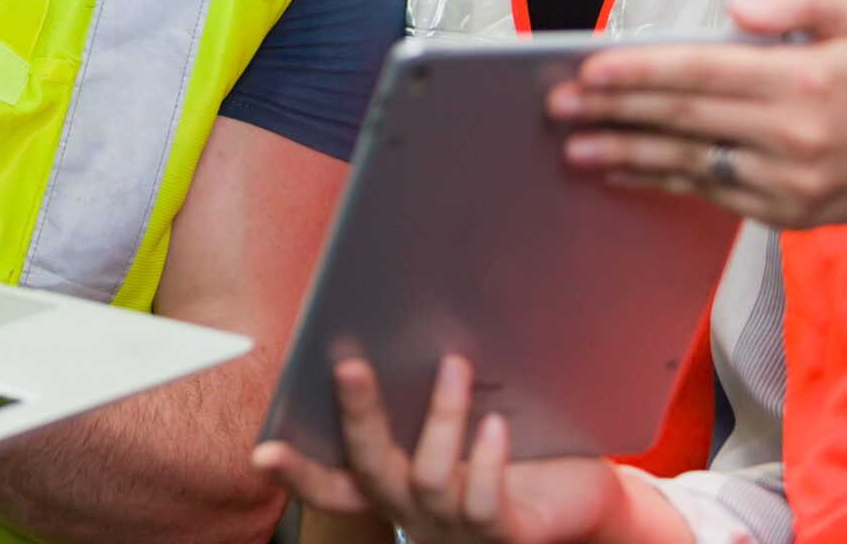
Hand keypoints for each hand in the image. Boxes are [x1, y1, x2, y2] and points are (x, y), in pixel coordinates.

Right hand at [252, 355, 631, 543]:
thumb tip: (403, 323)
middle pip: (371, 471)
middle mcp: (414, 515)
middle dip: (358, 417)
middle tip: (350, 365)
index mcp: (394, 486)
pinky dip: (487, 463)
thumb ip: (426, 393)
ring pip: (428, 479)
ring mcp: (456, 531)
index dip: (297, 472)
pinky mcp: (504, 537)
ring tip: (454, 362)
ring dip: (439, 418)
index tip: (263, 452)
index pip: (333, 485)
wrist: (583, 498)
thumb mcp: (462, 421)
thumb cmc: (517, 448)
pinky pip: (485, 504)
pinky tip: (496, 425)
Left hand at [546, 0, 846, 244]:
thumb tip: (737, 10)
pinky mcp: (778, 212)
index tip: (590, 68)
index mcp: (805, 80)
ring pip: (688, 162)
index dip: (643, 70)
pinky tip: (618, 167)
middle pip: (685, 118)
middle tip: (558, 103)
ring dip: (624, 153)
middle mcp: (792, 135)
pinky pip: (705, 192)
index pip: (705, 72)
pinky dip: (657, 178)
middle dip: (615, 109)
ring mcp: (785, 180)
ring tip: (573, 144)